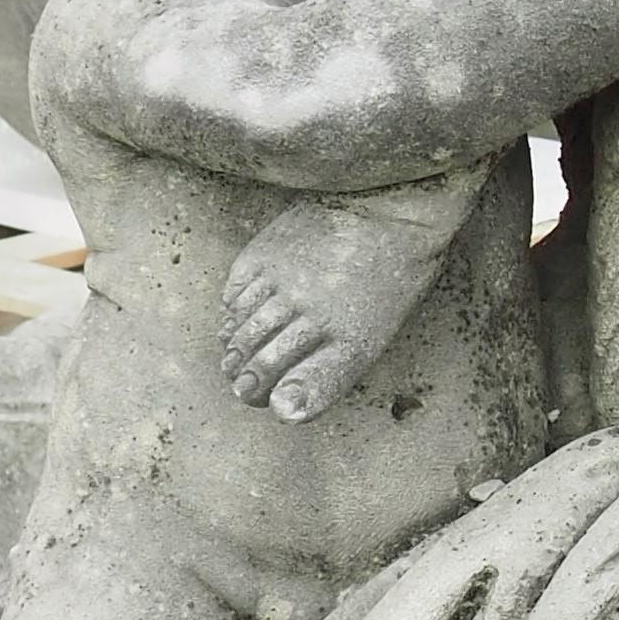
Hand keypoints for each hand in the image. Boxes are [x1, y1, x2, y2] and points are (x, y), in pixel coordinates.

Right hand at [220, 168, 479, 421]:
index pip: (303, 387)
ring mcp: (285, 282)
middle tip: (242, 387)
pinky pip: (234, 295)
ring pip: (243, 331)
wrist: (385, 210)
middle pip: (261, 362)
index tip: (269, 401)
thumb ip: (327, 375)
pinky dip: (232, 312)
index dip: (279, 399)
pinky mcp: (266, 253)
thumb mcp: (370, 337)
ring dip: (235, 351)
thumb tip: (282, 409)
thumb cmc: (383, 283)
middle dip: (247, 381)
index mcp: (350, 342)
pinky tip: (238, 320)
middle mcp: (314, 314)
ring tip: (235, 360)